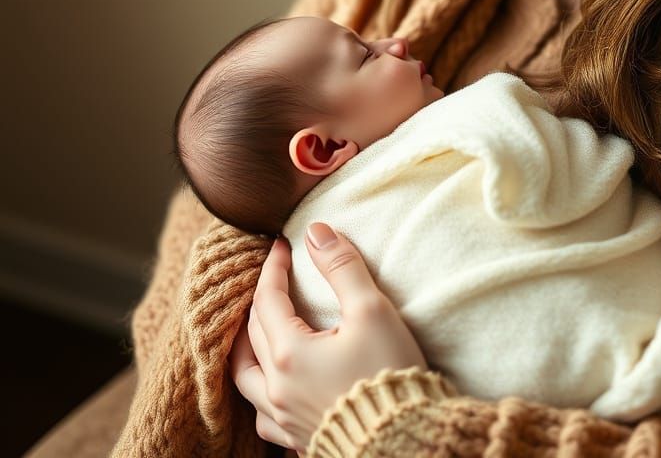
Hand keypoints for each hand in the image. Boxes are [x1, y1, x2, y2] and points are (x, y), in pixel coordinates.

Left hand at [229, 224, 426, 451]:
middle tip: (276, 277)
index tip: (282, 244)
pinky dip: (262, 394)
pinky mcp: (299, 439)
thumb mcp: (371, 310)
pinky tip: (277, 388)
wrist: (404, 439)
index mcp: (288, 354)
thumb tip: (316, 232)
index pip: (266, 299)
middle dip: (261, 299)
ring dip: (248, 349)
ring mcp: (285, 418)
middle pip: (252, 335)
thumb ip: (341, 268)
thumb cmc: (389, 371)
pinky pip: (265, 417)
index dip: (273, 267)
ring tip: (257, 332)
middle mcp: (277, 388)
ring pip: (247, 381)